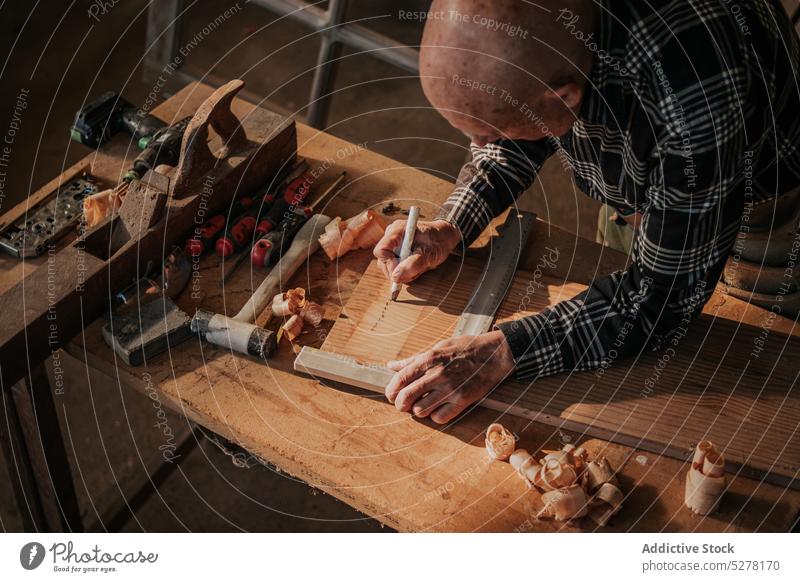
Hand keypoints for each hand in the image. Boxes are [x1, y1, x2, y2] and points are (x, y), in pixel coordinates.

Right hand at [373, 219, 460, 283]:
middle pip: (382, 260)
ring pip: (388, 266)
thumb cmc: (439, 241)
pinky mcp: (396, 251)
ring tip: (419, 267)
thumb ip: (413, 264)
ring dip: (403, 272)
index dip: (389, 265)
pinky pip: (395, 266)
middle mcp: (391, 236)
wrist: (445, 236)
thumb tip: (396, 277)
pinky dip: (405, 270)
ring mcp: (392, 244)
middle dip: (397, 270)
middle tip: (415, 272)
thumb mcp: (430, 254)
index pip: (380, 251)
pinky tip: (416, 266)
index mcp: (397, 231)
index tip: (402, 273)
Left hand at [385, 330, 515, 423]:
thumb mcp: (438, 347)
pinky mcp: (463, 400)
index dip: (391, 390)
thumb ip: (414, 359)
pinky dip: (435, 416)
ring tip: (422, 406)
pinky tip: (438, 409)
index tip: (391, 394)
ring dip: (418, 410)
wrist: (494, 354)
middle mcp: (438, 374)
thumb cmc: (465, 348)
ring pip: (420, 410)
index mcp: (429, 359)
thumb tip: (391, 365)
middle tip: (402, 405)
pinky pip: (439, 417)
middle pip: (406, 398)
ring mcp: (451, 389)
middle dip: (400, 404)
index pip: (400, 379)